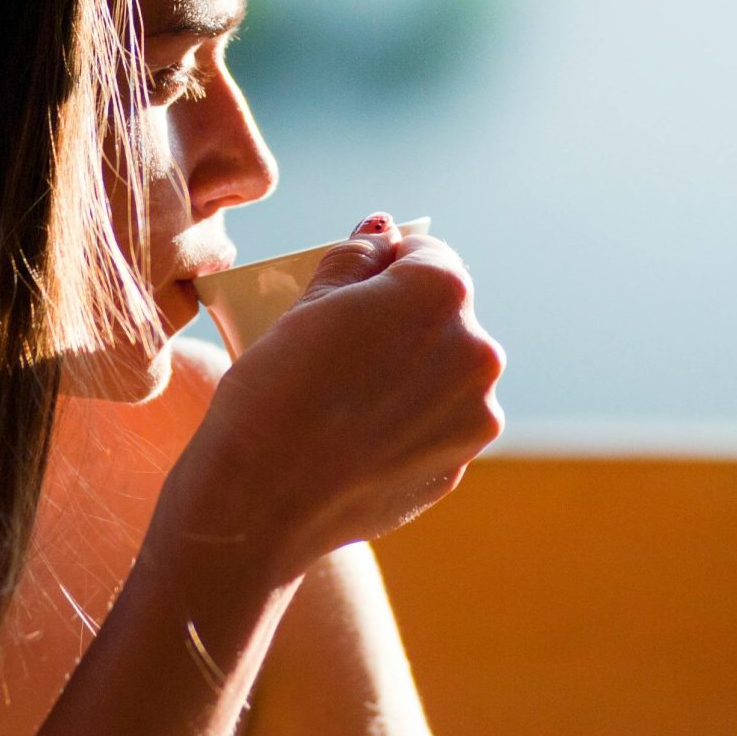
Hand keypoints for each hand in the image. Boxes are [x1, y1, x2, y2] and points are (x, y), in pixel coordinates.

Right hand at [155, 215, 506, 582]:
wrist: (260, 502)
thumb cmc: (274, 391)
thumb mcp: (305, 303)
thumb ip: (354, 259)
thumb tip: (381, 233)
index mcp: (440, 293)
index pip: (426, 253)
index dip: (384, 267)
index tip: (347, 296)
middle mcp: (477, 350)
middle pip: (442, 316)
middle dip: (403, 325)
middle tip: (339, 353)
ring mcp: (473, 416)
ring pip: (444, 374)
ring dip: (410, 376)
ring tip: (345, 402)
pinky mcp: (457, 467)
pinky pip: (435, 427)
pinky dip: (406, 426)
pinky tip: (355, 441)